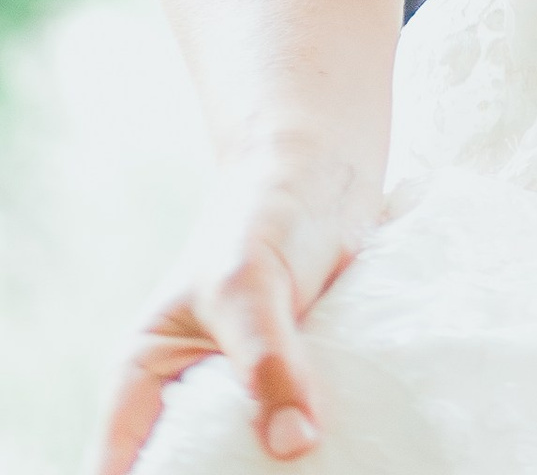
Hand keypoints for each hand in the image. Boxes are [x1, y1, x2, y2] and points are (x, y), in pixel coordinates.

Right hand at [96, 154, 369, 473]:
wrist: (325, 174)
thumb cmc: (260, 216)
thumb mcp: (249, 286)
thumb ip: (266, 362)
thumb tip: (295, 443)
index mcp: (142, 382)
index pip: (115, 469)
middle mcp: (186, 402)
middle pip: (186, 473)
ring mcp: (240, 403)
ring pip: (247, 467)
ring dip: (272, 471)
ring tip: (312, 467)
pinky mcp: (291, 396)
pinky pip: (294, 444)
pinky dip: (315, 454)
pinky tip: (339, 455)